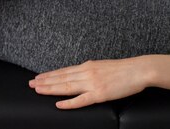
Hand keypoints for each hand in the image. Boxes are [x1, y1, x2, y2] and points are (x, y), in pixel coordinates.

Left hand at [28, 57, 151, 108]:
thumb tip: (79, 73)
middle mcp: (86, 73)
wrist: (138, 70)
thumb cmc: (123, 69)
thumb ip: (89, 70)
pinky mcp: (100, 94)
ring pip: (67, 86)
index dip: (50, 74)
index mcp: (87, 66)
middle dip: (45, 81)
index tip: (38, 77)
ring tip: (38, 90)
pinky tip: (59, 104)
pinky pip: (81, 100)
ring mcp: (92, 83)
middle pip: (61, 78)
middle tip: (31, 84)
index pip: (64, 71)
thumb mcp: (101, 66)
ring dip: (51, 88)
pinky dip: (69, 103)